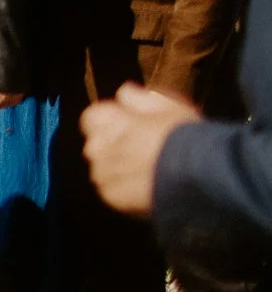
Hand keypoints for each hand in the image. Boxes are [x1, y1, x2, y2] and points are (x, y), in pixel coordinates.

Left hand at [83, 82, 199, 216]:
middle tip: (141, 154)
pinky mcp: (113, 197)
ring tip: (147, 175)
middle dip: (112, 147)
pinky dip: (125, 192)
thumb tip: (124, 94)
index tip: (128, 129)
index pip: (92, 118)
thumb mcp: (169, 106)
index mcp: (110, 121)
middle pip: (96, 145)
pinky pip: (112, 192)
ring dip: (117, 171)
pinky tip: (147, 191)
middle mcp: (100, 145)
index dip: (110, 123)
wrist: (199, 176)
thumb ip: (140, 99)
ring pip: (102, 170)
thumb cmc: (185, 137)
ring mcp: (104, 173)